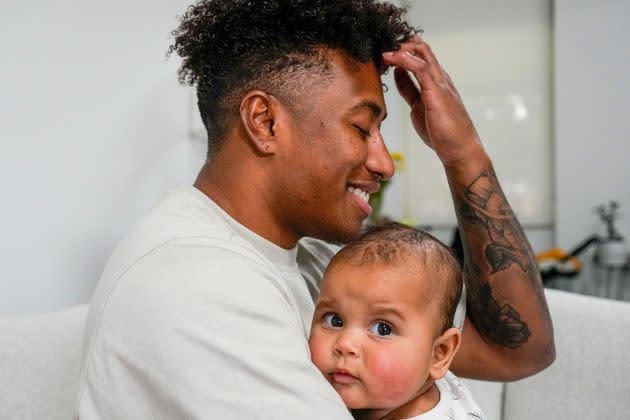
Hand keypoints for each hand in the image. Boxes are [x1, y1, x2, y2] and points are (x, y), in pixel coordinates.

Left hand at [382, 37, 482, 166]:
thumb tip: (398, 76)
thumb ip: (409, 90)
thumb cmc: (442, 133)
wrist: (459, 150)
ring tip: (382, 52)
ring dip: (400, 49)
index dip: (399, 52)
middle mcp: (439, 78)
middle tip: (380, 50)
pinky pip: (420, 68)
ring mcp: (440, 83)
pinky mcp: (437, 92)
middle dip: (399, 45)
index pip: (418, 57)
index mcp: (435, 81)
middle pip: (421, 48)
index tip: (381, 56)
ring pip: (421, 53)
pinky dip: (404, 60)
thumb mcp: (418, 106)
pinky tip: (392, 59)